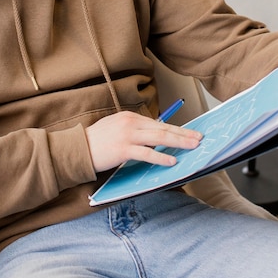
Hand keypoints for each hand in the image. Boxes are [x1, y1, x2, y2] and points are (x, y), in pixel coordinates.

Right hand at [85, 111, 201, 171]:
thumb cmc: (98, 140)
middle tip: (199, 138)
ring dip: (179, 143)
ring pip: (159, 138)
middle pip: (163, 128)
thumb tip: (155, 138)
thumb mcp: (118, 128)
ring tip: (192, 147)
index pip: (160, 123)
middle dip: (184, 134)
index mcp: (131, 117)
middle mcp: (131, 123)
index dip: (177, 129)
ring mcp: (127, 135)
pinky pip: (147, 153)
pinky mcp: (123, 149)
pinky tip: (172, 161)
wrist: (78, 148)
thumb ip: (136, 131)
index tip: (190, 133)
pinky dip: (161, 157)